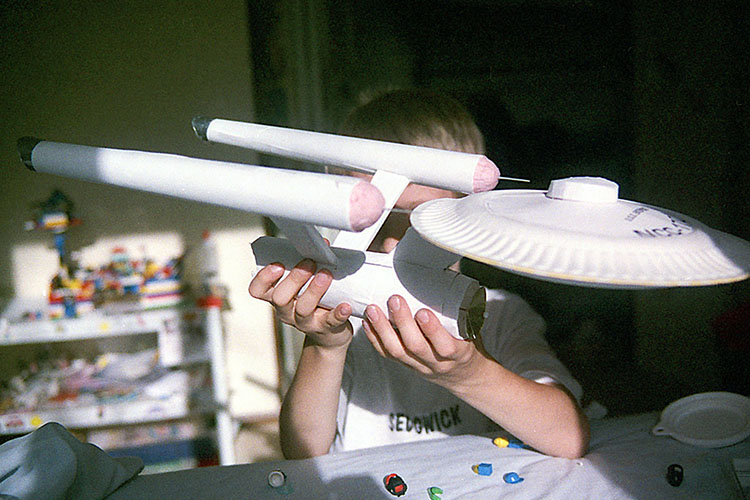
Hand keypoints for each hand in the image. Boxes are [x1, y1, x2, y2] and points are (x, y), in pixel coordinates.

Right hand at [248, 260, 352, 349]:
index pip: (258, 290)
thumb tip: (321, 244)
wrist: (329, 332)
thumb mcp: (304, 283)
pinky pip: (330, 322)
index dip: (264, 278)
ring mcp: (305, 322)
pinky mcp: (325, 328)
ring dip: (314, 290)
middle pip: (280, 299)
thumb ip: (306, 264)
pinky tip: (344, 306)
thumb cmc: (315, 301)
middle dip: (294, 279)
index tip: (278, 265)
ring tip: (326, 275)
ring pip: (303, 309)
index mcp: (278, 297)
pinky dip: (337, 313)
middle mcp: (287, 311)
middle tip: (309, 263)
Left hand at [362, 295, 485, 388]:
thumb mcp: (472, 324)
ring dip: (382, 329)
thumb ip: (458, 297)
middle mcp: (437, 362)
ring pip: (397, 351)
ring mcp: (419, 365)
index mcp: (458, 352)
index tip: (423, 312)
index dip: (433, 330)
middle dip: (402, 323)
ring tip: (373, 310)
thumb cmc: (466, 341)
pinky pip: (387, 355)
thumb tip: (442, 260)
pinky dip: (375, 338)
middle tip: (394, 299)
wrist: (464, 373)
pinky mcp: (406, 364)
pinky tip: (368, 323)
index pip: (446, 345)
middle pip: (416, 346)